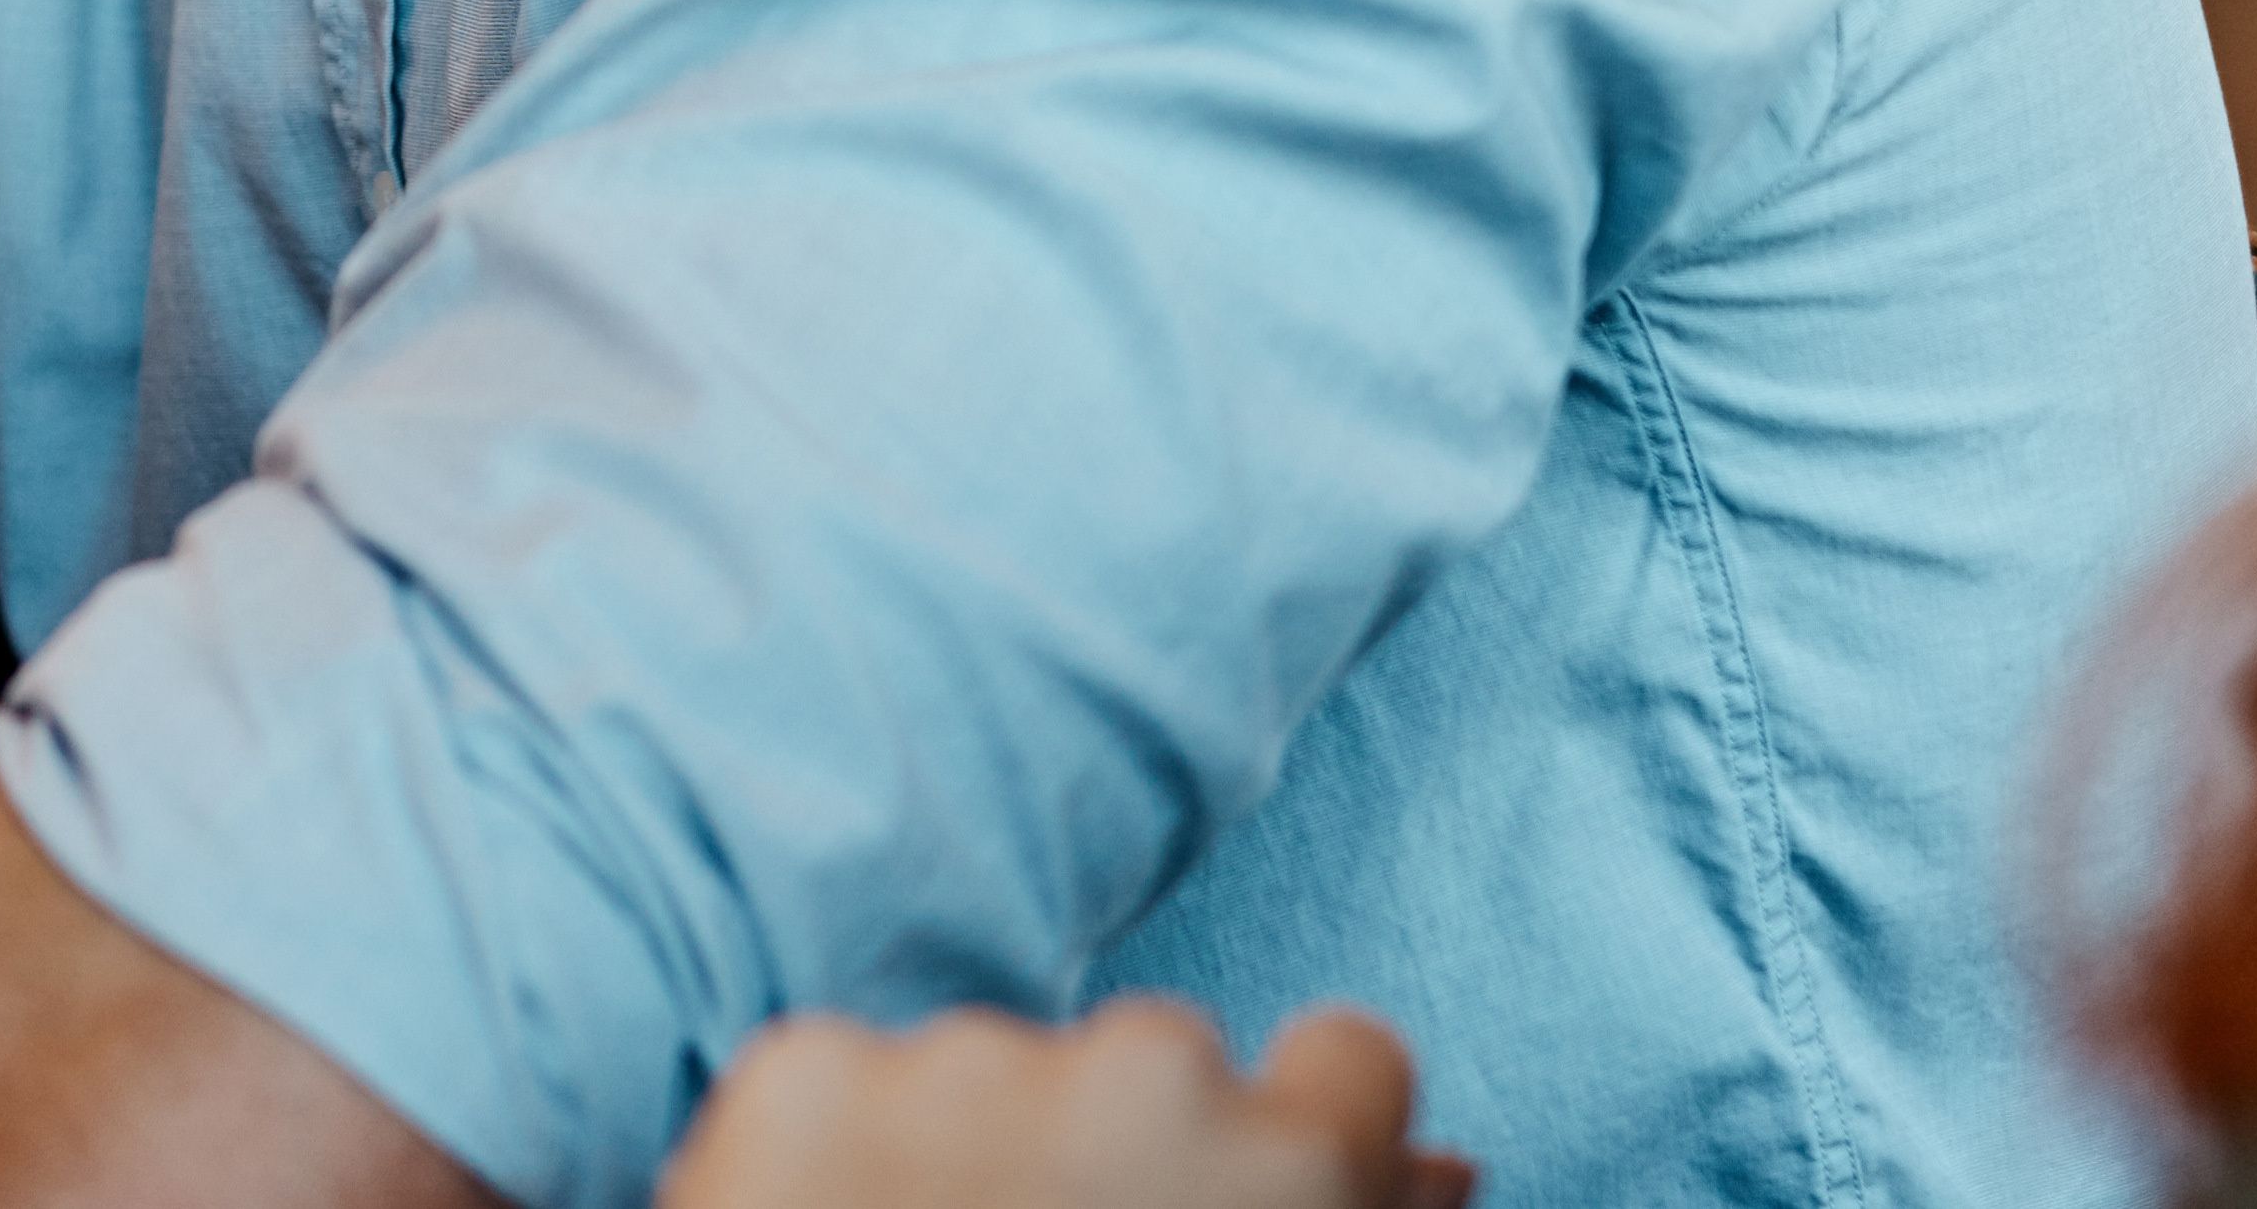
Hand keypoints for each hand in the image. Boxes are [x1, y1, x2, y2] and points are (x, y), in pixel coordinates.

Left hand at [663, 1001, 1461, 1208]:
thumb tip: (1448, 1168)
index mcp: (1290, 1178)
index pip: (1353, 1064)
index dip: (1294, 1137)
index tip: (1238, 1201)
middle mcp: (1146, 1082)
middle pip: (1162, 1070)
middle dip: (1121, 1155)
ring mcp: (964, 1061)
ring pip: (998, 1072)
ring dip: (977, 1153)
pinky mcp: (808, 1067)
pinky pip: (851, 1079)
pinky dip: (841, 1157)